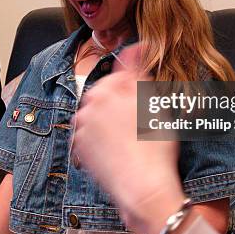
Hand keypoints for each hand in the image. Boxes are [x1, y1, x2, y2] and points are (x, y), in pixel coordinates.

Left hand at [73, 45, 184, 233]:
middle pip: (108, 92)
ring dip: (112, 118)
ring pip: (99, 114)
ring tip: (133, 135)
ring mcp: (82, 128)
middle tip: (144, 116)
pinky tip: (121, 147)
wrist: (142, 188)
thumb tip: (134, 46)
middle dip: (123, 99)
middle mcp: (88, 105)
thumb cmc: (154, 145)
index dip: (138, 76)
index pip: (121, 70)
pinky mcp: (80, 149)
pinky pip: (92, 135)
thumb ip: (138, 70)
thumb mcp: (153, 102)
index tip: (146, 81)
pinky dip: (103, 138)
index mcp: (106, 89)